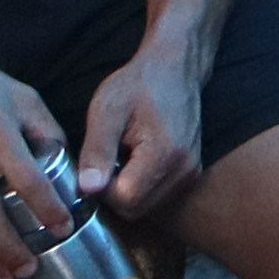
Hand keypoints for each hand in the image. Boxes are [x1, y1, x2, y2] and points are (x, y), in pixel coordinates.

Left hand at [75, 33, 208, 224]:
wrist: (175, 69)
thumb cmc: (139, 84)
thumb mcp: (107, 110)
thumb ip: (97, 151)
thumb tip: (87, 189)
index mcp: (165, 154)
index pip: (125, 199)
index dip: (102, 188)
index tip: (96, 161)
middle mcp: (185, 171)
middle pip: (136, 209)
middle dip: (113, 193)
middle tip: (106, 158)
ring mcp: (190, 174)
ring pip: (146, 207)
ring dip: (126, 191)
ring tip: (120, 156)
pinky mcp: (190, 174)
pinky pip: (156, 197)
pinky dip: (139, 187)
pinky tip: (133, 160)